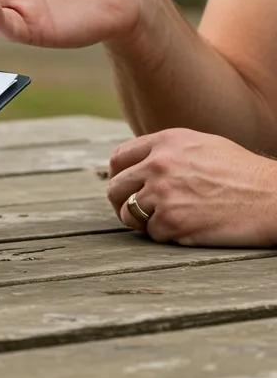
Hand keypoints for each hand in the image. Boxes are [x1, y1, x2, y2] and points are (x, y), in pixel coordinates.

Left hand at [107, 128, 276, 246]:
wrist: (273, 198)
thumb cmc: (242, 172)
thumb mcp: (200, 144)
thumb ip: (166, 149)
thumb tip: (138, 161)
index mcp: (164, 142)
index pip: (119, 159)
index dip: (118, 175)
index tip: (124, 187)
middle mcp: (158, 165)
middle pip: (116, 187)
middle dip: (120, 201)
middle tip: (131, 210)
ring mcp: (164, 194)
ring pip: (129, 214)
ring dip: (140, 222)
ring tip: (160, 222)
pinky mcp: (174, 222)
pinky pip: (153, 233)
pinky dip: (164, 235)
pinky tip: (184, 230)